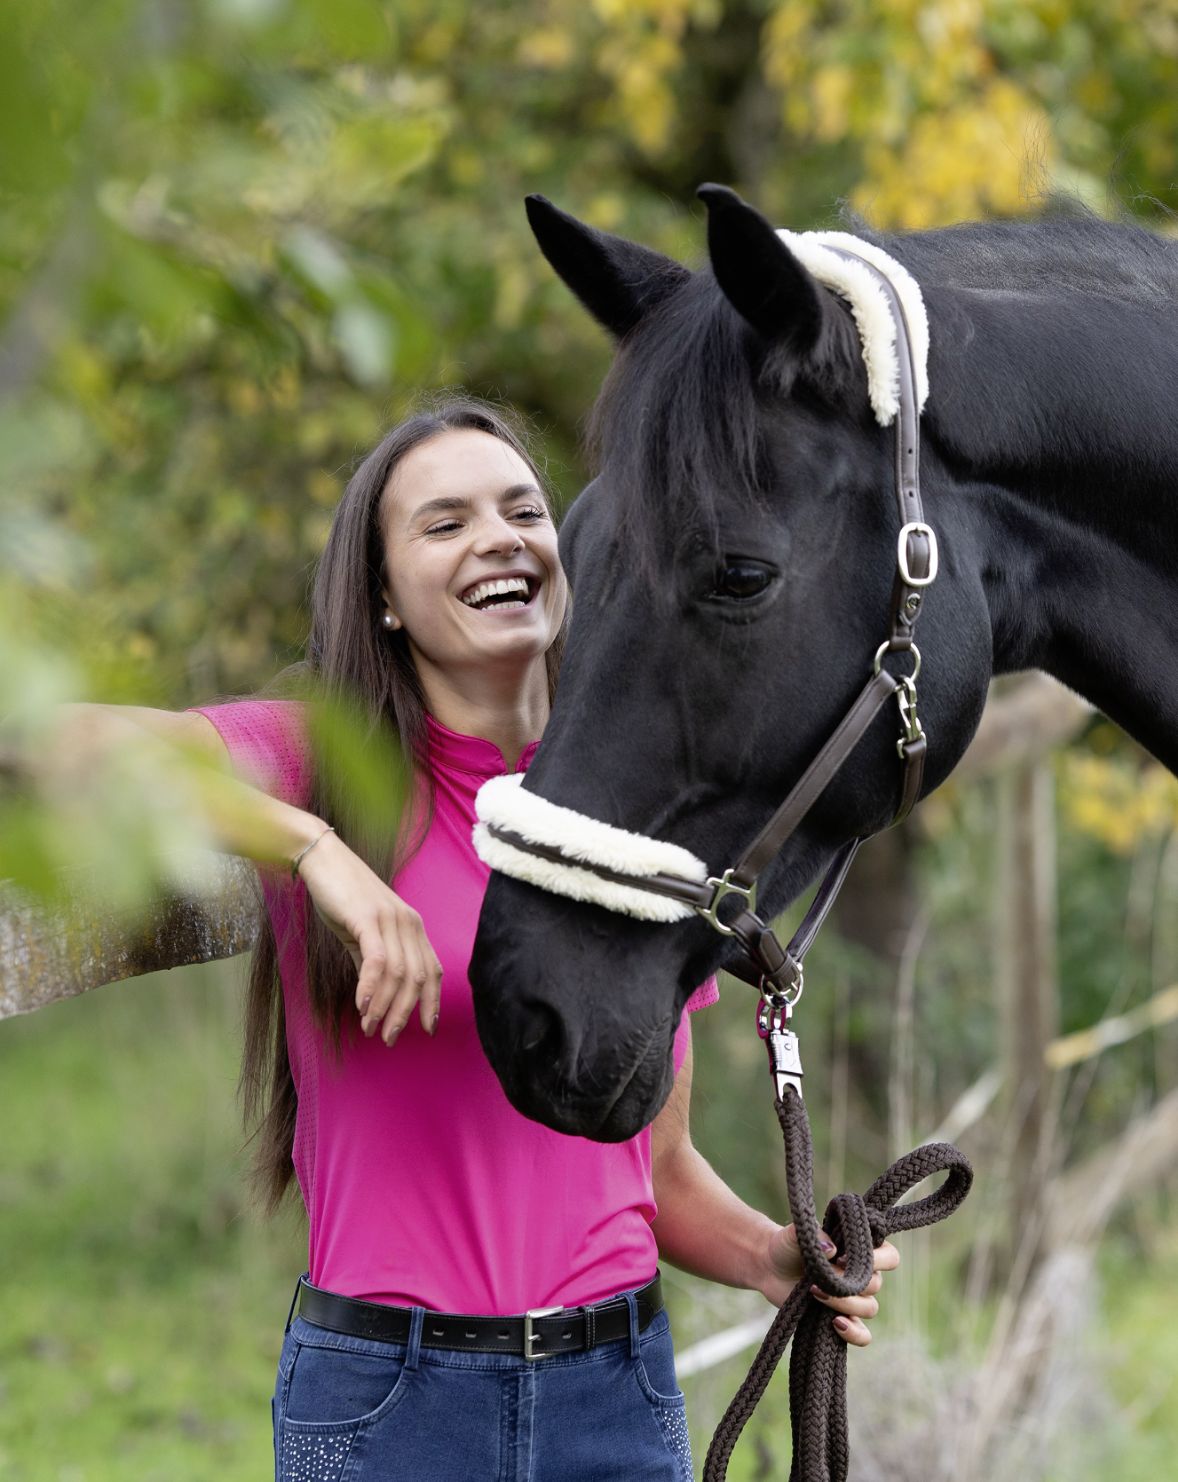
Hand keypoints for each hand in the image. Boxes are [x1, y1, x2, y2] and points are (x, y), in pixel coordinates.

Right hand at [296, 829, 442, 1044]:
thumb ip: (373, 963)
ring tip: (371, 1029)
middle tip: (390, 1039)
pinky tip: (362, 1007)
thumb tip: (375, 998)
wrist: (322, 861)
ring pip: (398, 974)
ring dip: (385, 1008)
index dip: (432, 1002)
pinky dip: (371, 988)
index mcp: (413, 926)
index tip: (428, 1030)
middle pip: (418, 977)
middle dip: (406, 1013)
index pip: (432, 970)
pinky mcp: (368, 918)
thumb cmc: (342, 897)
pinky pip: (377, 960)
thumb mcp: (364, 933)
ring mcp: (390, 919)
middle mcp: (408, 922)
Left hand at [762, 1223, 899, 1347]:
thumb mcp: (797, 1233)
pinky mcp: (842, 1318)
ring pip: (870, 1308)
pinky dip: (854, 1333)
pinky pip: (863, 1335)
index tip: (843, 1257)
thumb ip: (815, 1235)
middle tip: (822, 1275)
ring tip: (815, 1292)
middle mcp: (863, 1275)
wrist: (771, 1266)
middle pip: (876, 1285)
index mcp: (860, 1250)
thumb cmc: (789, 1244)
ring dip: (845, 1303)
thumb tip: (832, 1250)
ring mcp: (854, 1298)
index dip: (876, 1259)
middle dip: (849, 1282)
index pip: (890, 1256)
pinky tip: (835, 1324)